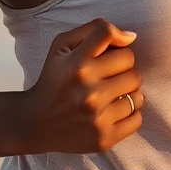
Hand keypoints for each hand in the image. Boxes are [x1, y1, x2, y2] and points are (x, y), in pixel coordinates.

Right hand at [15, 18, 143, 153]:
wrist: (34, 123)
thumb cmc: (54, 78)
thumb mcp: (62, 45)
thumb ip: (95, 29)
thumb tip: (131, 36)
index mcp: (77, 65)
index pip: (111, 35)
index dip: (118, 39)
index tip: (115, 48)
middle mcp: (88, 91)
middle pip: (131, 65)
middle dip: (122, 67)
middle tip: (109, 75)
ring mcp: (96, 118)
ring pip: (137, 93)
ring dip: (128, 92)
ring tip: (112, 94)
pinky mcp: (102, 139)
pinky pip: (136, 119)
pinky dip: (129, 114)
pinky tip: (114, 111)